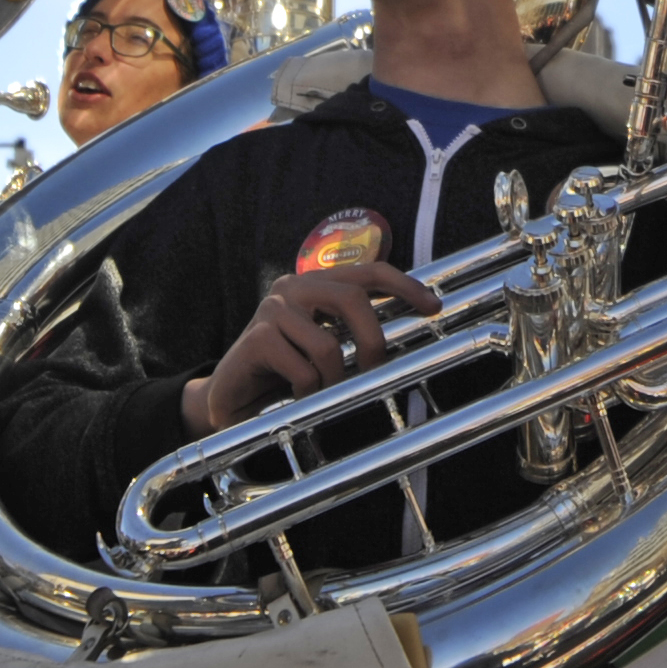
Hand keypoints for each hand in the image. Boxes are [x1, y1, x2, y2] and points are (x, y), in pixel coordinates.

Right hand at [184, 263, 437, 435]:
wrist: (232, 397)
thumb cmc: (286, 371)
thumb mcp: (326, 345)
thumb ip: (354, 331)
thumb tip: (412, 328)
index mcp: (314, 284)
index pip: (368, 271)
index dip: (404, 286)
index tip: (434, 306)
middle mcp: (292, 287)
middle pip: (352, 299)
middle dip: (373, 341)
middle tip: (375, 370)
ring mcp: (272, 310)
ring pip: (328, 345)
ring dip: (333, 379)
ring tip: (321, 390)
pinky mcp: (257, 339)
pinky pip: (304, 371)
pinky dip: (309, 392)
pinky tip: (296, 396)